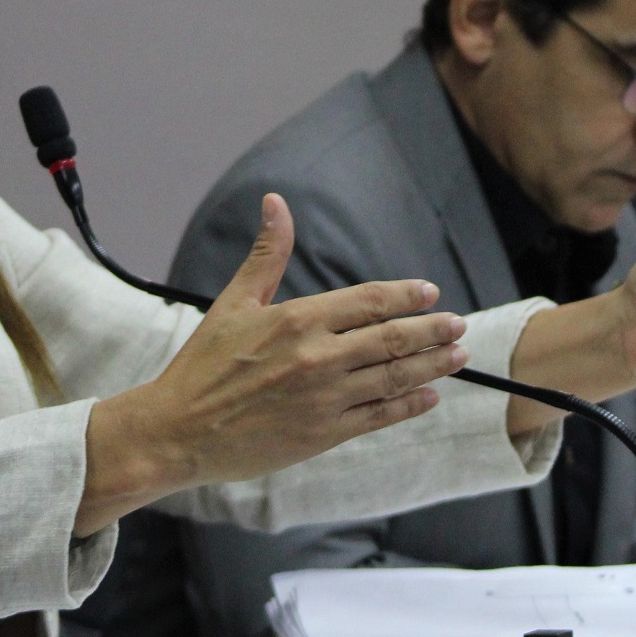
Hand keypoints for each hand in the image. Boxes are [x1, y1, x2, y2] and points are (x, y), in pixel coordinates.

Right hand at [78, 195, 467, 533]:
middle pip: (392, 338)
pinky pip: (378, 417)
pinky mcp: (322, 434)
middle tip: (458, 325)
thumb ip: (266, 255)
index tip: (430, 293)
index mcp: (297, 319)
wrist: (177, 431)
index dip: (406, 296)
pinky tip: (428, 396)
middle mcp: (316, 357)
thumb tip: (276, 202)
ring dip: (431, 365)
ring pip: (393, 377)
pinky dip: (408, 405)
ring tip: (457, 356)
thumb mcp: (233, 303)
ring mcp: (323, 399)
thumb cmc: (203, 366)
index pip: (368, 301)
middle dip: (432, 330)